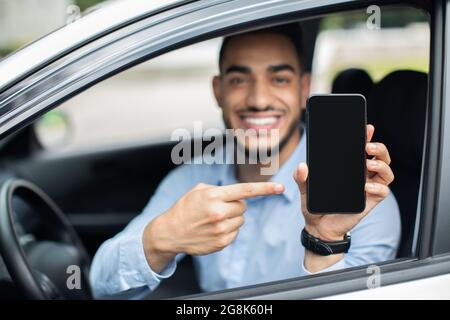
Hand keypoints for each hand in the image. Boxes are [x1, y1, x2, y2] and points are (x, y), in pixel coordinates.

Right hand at [143, 182, 284, 272]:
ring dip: (232, 218)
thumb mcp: (198, 191)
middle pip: (243, 206)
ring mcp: (221, 229)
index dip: (265, 188)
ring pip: (241, 219)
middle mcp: (219, 212)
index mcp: (213, 196)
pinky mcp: (222, 242)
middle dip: (235, 205)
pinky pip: (236, 232)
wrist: (170, 232)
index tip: (281, 187)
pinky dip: (228, 229)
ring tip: (214, 219)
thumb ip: (220, 189)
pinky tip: (213, 229)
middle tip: (219, 207)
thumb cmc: (185, 208)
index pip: (245, 190)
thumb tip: (239, 195)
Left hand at [294, 124, 393, 270]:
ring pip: (386, 171)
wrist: (319, 227)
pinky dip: (378, 187)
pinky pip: (383, 191)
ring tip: (369, 162)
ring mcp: (369, 188)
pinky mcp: (370, 202)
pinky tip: (367, 186)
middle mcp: (363, 175)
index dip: (367, 137)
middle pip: (381, 157)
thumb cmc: (315, 205)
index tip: (366, 128)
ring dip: (381, 164)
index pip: (362, 149)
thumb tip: (302, 166)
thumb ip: (301, 177)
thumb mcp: (305, 189)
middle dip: (379, 148)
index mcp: (350, 168)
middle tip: (368, 146)